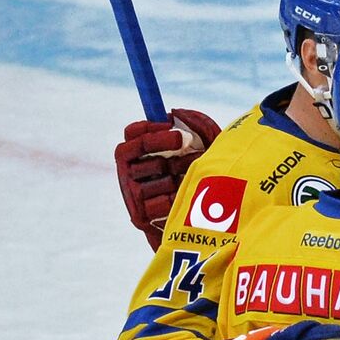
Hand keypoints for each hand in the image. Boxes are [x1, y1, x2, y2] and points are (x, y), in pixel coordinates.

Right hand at [115, 109, 221, 249]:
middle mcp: (130, 173)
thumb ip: (197, 125)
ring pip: (145, 176)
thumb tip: (175, 111)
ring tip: (190, 178)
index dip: (147, 127)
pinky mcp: (138, 216)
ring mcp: (132, 195)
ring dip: (171, 174)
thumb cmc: (207, 183)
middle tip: (183, 142)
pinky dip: (171, 199)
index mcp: (141, 155)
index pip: (131, 134)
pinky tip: (182, 201)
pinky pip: (152, 201)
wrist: (208, 228)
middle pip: (133, 150)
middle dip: (160, 144)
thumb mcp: (209, 150)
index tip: (170, 124)